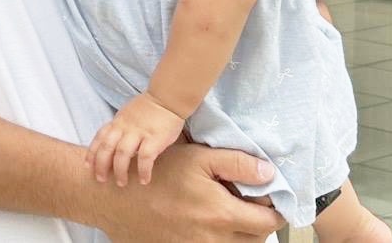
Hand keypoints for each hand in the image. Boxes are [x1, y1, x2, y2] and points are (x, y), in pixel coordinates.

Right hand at [87, 141, 282, 242]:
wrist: (117, 197)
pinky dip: (218, 240)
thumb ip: (237, 163)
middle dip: (258, 223)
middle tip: (248, 203)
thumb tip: (270, 174)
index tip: (270, 199)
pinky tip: (207, 224)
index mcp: (222, 215)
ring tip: (227, 213)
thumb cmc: (158, 173)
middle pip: (255, 240)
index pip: (268, 223)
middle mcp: (214, 240)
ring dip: (240, 234)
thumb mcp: (198, 157)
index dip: (275, 210)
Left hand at [88, 92, 185, 185]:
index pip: (100, 137)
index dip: (91, 152)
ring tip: (121, 183)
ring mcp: (139, 132)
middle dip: (101, 165)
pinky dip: (143, 170)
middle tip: (101, 179)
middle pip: (107, 147)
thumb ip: (119, 128)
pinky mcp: (155, 137)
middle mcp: (125, 126)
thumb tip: (110, 145)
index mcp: (118, 121)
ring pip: (122, 153)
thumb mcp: (127, 114)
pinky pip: (145, 156)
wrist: (167, 98)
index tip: (87, 166)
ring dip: (120, 170)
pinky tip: (144, 180)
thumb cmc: (148, 109)